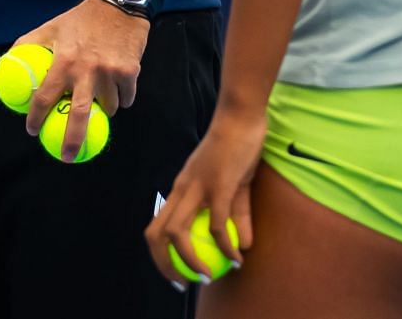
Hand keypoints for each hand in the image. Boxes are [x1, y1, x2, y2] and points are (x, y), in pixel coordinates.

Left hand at [15, 0, 148, 161]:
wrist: (120, 4)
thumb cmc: (80, 19)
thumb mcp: (50, 27)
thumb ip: (27, 44)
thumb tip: (7, 63)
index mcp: (63, 60)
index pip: (45, 97)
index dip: (36, 117)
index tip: (32, 130)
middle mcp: (87, 69)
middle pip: (78, 116)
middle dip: (72, 142)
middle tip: (66, 156)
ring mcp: (111, 72)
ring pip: (107, 109)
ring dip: (101, 112)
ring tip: (96, 108)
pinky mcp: (130, 72)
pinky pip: (125, 99)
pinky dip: (120, 100)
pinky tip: (116, 95)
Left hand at [145, 105, 265, 283]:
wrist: (242, 116)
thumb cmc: (237, 146)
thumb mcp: (235, 186)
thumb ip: (238, 216)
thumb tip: (245, 246)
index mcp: (181, 188)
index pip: (157, 225)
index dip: (160, 254)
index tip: (176, 273)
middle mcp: (182, 189)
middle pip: (156, 234)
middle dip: (164, 265)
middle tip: (182, 284)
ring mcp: (197, 187)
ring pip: (178, 232)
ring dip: (190, 261)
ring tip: (207, 276)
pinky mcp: (218, 185)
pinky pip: (217, 224)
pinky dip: (225, 245)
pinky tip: (237, 257)